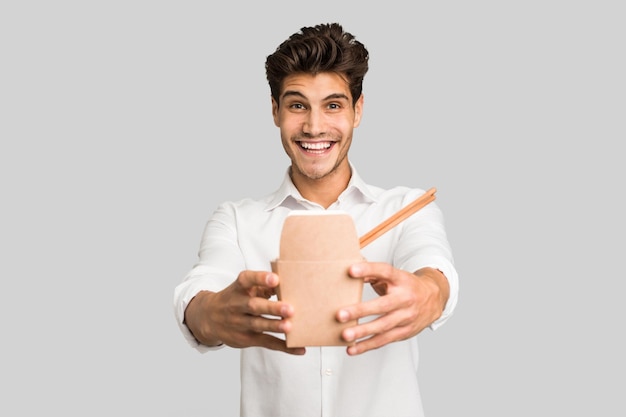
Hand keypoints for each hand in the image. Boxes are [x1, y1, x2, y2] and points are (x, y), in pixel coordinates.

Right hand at [184, 270, 305, 354]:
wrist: (209, 318)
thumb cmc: (235, 299)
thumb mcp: (244, 288)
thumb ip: (263, 286)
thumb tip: (287, 285)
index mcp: (238, 288)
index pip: (247, 280)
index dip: (260, 279)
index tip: (275, 279)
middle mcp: (237, 305)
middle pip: (253, 306)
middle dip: (271, 308)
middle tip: (289, 308)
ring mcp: (240, 324)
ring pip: (258, 325)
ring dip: (275, 327)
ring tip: (289, 326)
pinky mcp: (246, 339)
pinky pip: (266, 343)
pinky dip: (283, 347)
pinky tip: (299, 349)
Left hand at [337, 263, 449, 355]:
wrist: (433, 298)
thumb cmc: (407, 286)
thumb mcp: (394, 275)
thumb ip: (373, 273)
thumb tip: (350, 271)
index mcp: (401, 280)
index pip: (385, 272)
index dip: (368, 270)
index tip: (351, 270)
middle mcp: (405, 298)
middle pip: (383, 305)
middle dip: (361, 311)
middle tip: (340, 314)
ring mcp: (406, 317)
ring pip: (383, 326)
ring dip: (362, 332)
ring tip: (345, 335)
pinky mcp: (405, 332)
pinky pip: (384, 340)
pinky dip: (367, 345)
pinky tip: (353, 348)